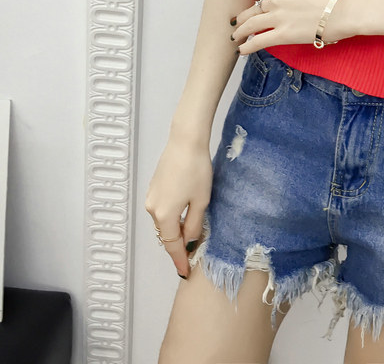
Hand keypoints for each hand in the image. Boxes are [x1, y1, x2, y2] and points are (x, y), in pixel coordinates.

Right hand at [144, 135, 212, 279]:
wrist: (185, 141)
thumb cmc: (197, 169)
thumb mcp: (201, 200)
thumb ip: (194, 224)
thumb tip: (190, 240)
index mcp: (165, 215)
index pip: (172, 245)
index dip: (179, 260)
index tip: (185, 272)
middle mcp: (153, 209)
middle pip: (166, 234)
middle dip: (178, 244)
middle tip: (192, 254)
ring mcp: (151, 197)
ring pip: (164, 222)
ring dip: (175, 229)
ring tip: (191, 234)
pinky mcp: (154, 187)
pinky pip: (162, 210)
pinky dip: (172, 216)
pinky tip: (184, 213)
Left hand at [226, 0, 351, 53]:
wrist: (346, 9)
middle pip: (253, 7)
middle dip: (242, 16)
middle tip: (235, 20)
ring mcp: (279, 17)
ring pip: (251, 24)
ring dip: (241, 31)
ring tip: (235, 36)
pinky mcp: (284, 35)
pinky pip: (259, 41)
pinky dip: (248, 46)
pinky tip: (241, 50)